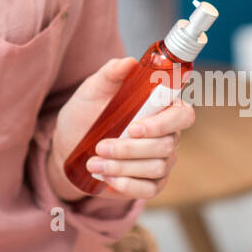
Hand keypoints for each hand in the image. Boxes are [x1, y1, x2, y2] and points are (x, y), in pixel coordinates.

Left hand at [51, 58, 196, 199]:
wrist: (68, 147)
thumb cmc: (85, 114)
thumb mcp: (92, 90)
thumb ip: (111, 73)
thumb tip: (129, 62)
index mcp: (160, 109)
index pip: (183, 115)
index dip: (163, 123)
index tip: (134, 127)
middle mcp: (167, 136)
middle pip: (166, 145)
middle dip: (131, 148)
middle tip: (101, 146)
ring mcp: (161, 162)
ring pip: (155, 167)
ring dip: (123, 166)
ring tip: (94, 162)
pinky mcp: (150, 184)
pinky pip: (149, 189)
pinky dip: (127, 184)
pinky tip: (107, 178)